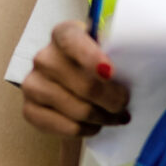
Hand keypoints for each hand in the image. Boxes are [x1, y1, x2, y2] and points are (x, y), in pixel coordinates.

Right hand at [21, 21, 130, 137]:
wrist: (72, 87)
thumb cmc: (96, 65)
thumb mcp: (107, 50)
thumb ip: (117, 53)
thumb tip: (136, 62)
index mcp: (64, 35)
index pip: (72, 40)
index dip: (91, 56)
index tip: (110, 72)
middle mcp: (44, 57)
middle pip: (85, 85)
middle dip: (113, 100)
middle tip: (124, 104)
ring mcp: (32, 84)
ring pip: (79, 110)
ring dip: (103, 117)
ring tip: (114, 117)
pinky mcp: (30, 110)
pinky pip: (68, 128)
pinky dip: (87, 130)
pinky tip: (94, 125)